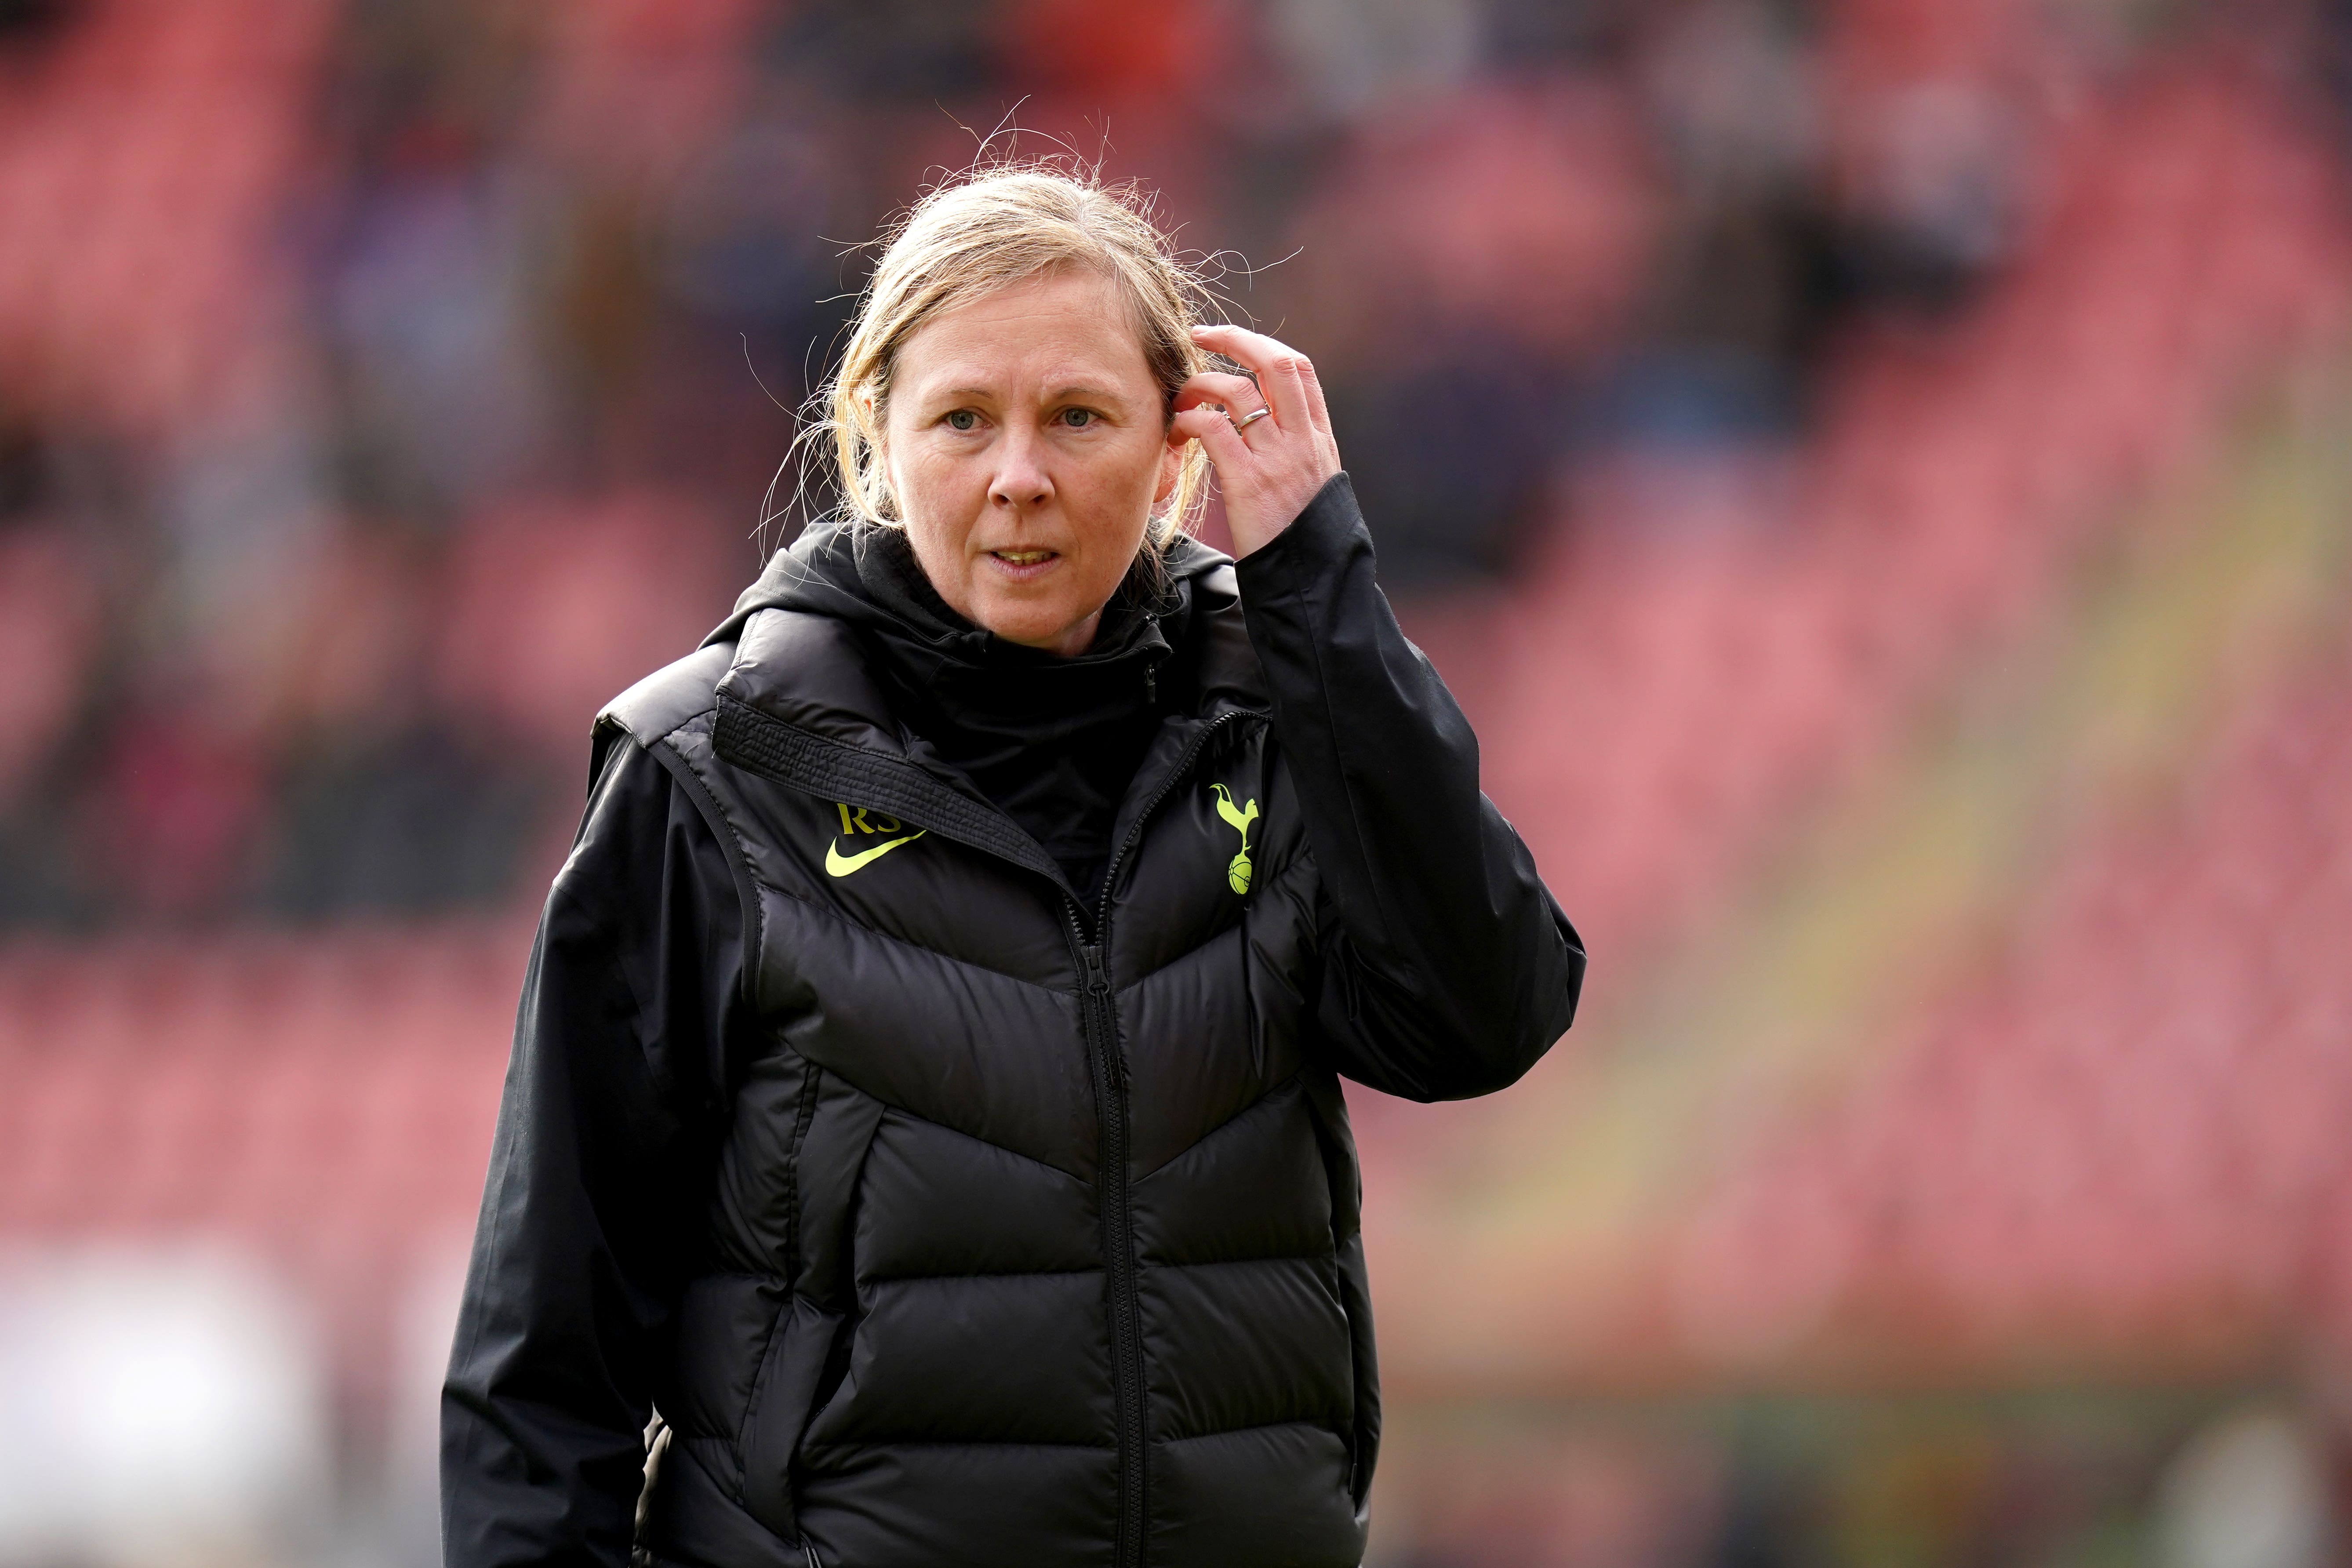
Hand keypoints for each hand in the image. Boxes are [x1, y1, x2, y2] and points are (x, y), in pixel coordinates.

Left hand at [1172, 324, 1341, 557]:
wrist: (1312, 585)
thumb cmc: (1303, 541)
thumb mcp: (1313, 488)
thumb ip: (1295, 452)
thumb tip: (1265, 427)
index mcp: (1319, 439)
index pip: (1299, 369)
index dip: (1262, 345)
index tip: (1231, 340)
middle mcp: (1302, 441)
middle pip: (1274, 363)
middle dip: (1234, 339)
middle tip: (1198, 336)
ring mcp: (1278, 460)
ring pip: (1237, 391)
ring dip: (1200, 383)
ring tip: (1180, 396)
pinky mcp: (1250, 483)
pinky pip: (1214, 429)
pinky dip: (1190, 419)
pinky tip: (1178, 429)